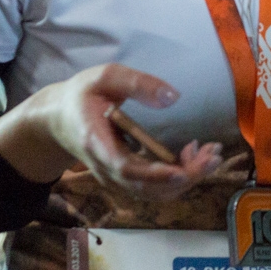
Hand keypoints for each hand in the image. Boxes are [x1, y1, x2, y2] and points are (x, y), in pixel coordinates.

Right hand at [0, 63, 222, 199]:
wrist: (58, 119)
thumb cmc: (82, 94)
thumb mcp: (105, 76)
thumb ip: (137, 83)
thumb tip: (173, 97)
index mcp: (96, 142)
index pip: (124, 167)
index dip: (153, 174)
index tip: (181, 171)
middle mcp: (105, 168)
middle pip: (145, 187)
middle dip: (185, 176)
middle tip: (213, 154)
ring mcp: (115, 177)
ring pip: (153, 193)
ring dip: (186, 178)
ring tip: (211, 153)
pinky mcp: (125, 179)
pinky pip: (153, 188)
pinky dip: (178, 176)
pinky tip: (192, 154)